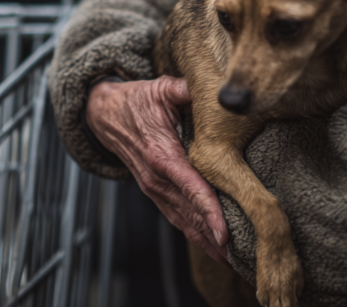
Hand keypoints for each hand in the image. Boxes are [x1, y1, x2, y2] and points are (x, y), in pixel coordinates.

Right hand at [87, 77, 229, 263]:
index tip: (224, 230)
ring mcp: (154, 189)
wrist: (104, 115)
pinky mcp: (156, 193)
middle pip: (188, 211)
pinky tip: (212, 247)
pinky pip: (176, 217)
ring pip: (182, 220)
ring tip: (231, 258)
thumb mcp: (160, 88)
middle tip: (241, 253)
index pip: (188, 186)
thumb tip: (215, 89)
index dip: (207, 209)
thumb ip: (184, 90)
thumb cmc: (136, 100)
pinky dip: (194, 233)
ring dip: (205, 240)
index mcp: (160, 154)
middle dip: (212, 233)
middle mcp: (156, 178)